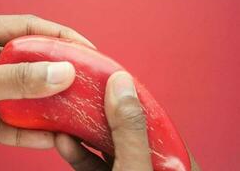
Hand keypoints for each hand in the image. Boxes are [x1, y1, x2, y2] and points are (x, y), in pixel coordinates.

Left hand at [0, 15, 93, 167]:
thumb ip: (16, 80)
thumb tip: (60, 74)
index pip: (26, 27)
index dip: (58, 36)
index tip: (85, 49)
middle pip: (29, 60)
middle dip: (56, 72)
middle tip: (84, 81)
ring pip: (22, 92)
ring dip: (44, 104)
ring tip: (71, 110)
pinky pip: (11, 120)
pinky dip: (26, 130)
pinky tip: (46, 137)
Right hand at [55, 71, 199, 170]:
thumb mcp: (133, 169)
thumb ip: (129, 129)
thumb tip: (122, 84)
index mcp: (174, 159)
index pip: (153, 116)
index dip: (129, 95)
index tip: (108, 77)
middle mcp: (153, 163)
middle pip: (125, 128)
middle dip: (99, 112)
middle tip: (83, 93)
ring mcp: (132, 170)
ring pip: (107, 145)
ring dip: (83, 132)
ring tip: (66, 115)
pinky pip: (94, 162)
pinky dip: (79, 153)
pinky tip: (64, 142)